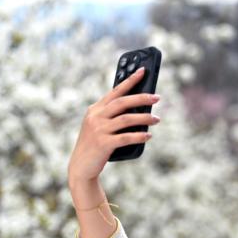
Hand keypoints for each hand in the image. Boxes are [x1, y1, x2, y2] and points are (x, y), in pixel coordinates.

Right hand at [67, 67, 160, 183]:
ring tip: (157, 119)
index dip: (130, 80)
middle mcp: (96, 117)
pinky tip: (148, 136)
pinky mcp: (103, 144)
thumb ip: (113, 116)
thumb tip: (140, 108)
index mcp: (95, 109)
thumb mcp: (100, 126)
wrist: (80, 166)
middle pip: (122, 102)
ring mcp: (98, 130)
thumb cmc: (95, 144)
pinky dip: (139, 136)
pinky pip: (125, 137)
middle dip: (141, 98)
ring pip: (126, 119)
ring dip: (144, 118)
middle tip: (157, 97)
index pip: (115, 91)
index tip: (143, 71)